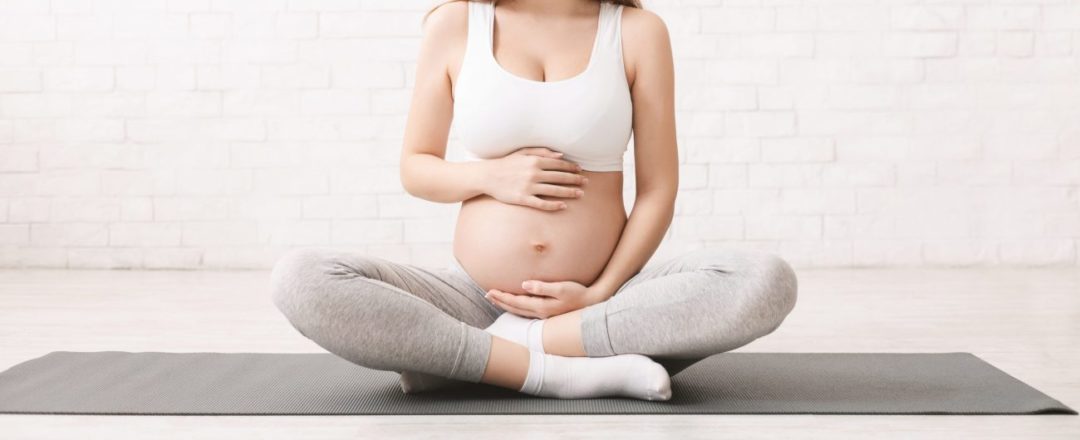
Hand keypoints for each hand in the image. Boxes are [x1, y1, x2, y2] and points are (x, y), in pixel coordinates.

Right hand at [481, 147, 588, 210]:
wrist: (487, 176)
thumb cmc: (506, 163)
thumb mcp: (522, 152)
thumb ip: (542, 152)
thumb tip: (561, 155)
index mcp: (534, 161)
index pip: (559, 164)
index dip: (572, 167)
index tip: (580, 170)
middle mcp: (533, 173)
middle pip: (560, 177)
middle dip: (575, 180)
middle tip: (586, 182)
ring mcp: (528, 187)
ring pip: (554, 190)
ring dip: (569, 192)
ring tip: (580, 194)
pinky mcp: (523, 199)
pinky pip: (542, 203)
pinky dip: (554, 205)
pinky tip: (563, 206)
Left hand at [484, 279, 610, 318]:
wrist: (593, 303)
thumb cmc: (578, 293)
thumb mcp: (561, 288)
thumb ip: (542, 287)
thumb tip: (524, 285)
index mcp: (541, 306)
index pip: (516, 302)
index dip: (502, 296)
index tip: (489, 291)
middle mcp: (540, 313)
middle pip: (515, 308)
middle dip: (500, 301)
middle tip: (487, 295)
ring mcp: (544, 314)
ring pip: (519, 311)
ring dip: (507, 304)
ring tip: (496, 299)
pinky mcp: (548, 312)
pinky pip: (526, 311)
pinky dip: (517, 307)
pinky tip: (515, 304)